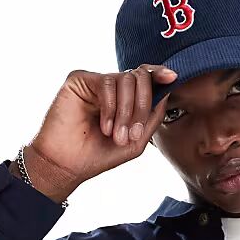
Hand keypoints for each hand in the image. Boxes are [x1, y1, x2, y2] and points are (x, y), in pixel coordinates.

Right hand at [18, 65, 178, 199]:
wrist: (67, 165)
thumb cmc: (98, 155)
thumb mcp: (136, 141)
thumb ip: (153, 116)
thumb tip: (167, 89)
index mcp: (124, 99)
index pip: (144, 79)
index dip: (159, 74)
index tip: (172, 77)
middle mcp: (111, 88)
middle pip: (140, 77)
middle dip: (142, 106)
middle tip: (132, 134)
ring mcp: (95, 82)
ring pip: (126, 79)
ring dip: (126, 111)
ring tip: (115, 135)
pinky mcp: (80, 79)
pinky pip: (107, 82)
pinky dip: (111, 107)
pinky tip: (104, 126)